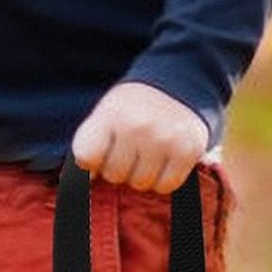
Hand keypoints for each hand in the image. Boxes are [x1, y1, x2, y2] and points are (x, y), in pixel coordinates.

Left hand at [71, 81, 209, 192]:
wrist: (178, 86)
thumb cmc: (133, 109)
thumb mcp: (106, 114)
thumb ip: (91, 144)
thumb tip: (82, 183)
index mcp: (111, 113)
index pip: (86, 157)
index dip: (90, 164)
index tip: (97, 159)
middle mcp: (138, 125)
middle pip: (114, 174)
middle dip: (118, 168)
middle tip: (128, 151)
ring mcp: (165, 138)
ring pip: (141, 183)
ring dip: (141, 175)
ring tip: (146, 155)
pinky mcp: (189, 150)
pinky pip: (166, 185)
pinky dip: (163, 180)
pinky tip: (163, 161)